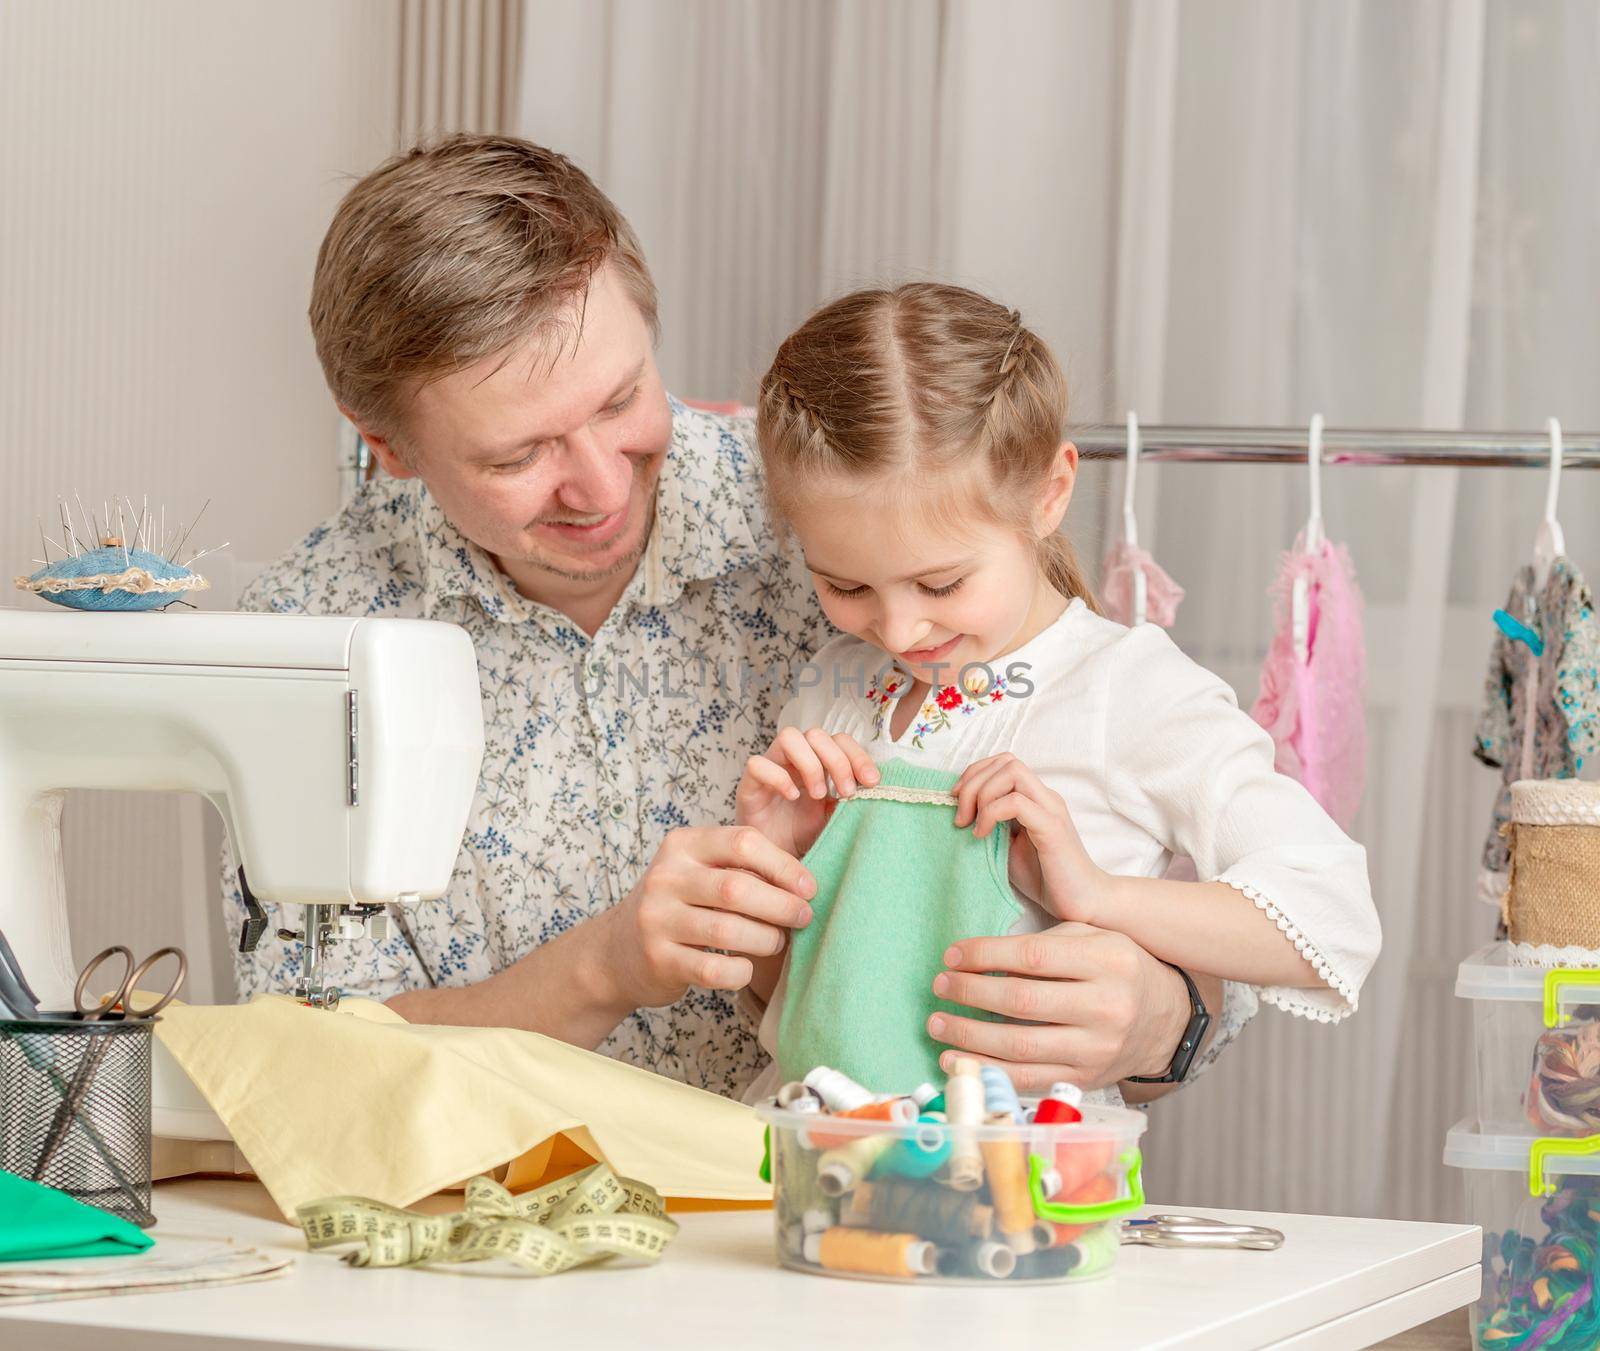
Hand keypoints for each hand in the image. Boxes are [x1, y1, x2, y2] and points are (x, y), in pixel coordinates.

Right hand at [601, 826, 816, 1009]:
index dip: (784, 866)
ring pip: (728, 930)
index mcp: (683, 845)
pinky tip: (746, 967)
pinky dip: (741, 971)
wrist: (619, 950)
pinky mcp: (658, 959)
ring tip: (777, 942)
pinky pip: (713, 969)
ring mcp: (657, 919)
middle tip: (803, 917)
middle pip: (737, 888)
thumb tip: (805, 884)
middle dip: (782, 905)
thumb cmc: (680, 905)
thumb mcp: (700, 871)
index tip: (809, 887)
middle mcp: (665, 877)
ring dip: (766, 939)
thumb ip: (743, 868)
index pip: (743, 842)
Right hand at [735, 727, 879, 857]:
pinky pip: (758, 763)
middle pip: (817, 734)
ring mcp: (772, 768)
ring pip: (788, 737)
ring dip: (810, 763)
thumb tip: (879, 790)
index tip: (872, 782)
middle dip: (837, 761)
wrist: (774, 862)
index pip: (840, 740)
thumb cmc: (804, 836)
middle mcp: (795, 760)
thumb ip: (852, 801)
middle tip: (847, 793)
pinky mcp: (750, 784)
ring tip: (819, 794)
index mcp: (819, 762)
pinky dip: (778, 777)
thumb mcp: (836, 817)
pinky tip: (792, 797)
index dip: (858, 755)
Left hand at [924, 923, 1194, 1091]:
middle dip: (970, 993)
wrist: (1166, 1019)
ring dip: (969, 1036)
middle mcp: (1106, 1007)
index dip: (984, 955)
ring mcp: (1097, 1049)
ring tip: (936, 1024)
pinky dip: (987, 1071)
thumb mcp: (1094, 937)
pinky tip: (957, 1061)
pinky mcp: (1087, 1079)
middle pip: (1021, 1002)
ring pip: (1020, 1046)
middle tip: (939, 986)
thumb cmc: (1118, 968)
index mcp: (1108, 961)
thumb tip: (980, 961)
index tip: (951, 955)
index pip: (1032, 957)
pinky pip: (1028, 1079)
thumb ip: (1045, 944)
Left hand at [953, 752, 1109, 923]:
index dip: (975, 774)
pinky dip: (991, 814)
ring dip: (981, 793)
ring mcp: (1050, 809)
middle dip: (973, 781)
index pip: (1004, 763)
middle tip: (960, 816)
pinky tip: (982, 836)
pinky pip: (1017, 802)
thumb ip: (991, 825)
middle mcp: (1045, 797)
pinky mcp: (1052, 827)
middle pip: (1006, 761)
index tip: (956, 801)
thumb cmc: (1044, 877)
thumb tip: (960, 813)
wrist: (1081, 903)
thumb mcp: (1007, 846)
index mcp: (1035, 798)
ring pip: (1013, 772)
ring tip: (970, 824)